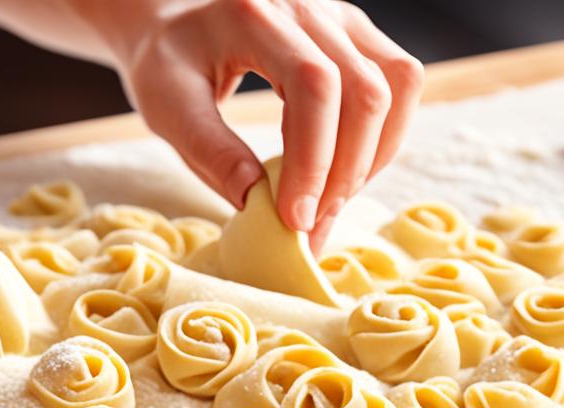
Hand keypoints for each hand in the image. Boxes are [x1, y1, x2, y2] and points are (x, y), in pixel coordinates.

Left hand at [97, 0, 422, 247]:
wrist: (174, 16)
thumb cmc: (166, 61)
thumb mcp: (167, 106)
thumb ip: (210, 151)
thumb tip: (257, 202)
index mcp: (254, 14)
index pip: (313, 85)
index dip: (314, 159)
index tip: (294, 219)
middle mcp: (309, 5)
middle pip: (365, 91)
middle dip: (344, 174)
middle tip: (309, 228)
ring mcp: (340, 15)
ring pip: (395, 88)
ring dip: (370, 160)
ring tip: (327, 206)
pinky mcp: (355, 33)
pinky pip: (397, 85)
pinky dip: (380, 139)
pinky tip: (342, 175)